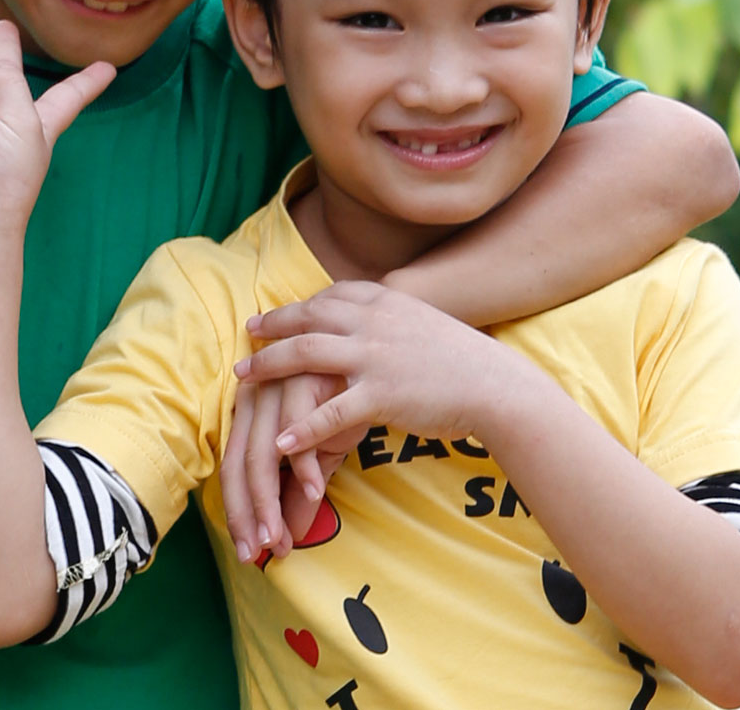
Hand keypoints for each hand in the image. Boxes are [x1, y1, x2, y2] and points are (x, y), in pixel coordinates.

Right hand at [0, 21, 113, 227]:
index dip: (87, 82)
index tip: (109, 68)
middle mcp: (6, 118)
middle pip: (9, 74)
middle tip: (2, 27)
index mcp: (40, 122)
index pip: (68, 96)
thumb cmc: (7, 172)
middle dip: (6, 52)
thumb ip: (7, 78)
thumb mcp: (23, 119)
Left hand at [221, 374, 357, 563]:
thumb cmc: (347, 403)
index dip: (238, 513)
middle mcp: (258, 392)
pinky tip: (314, 491)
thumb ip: (299, 492)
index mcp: (250, 408)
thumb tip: (286, 537)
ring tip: (281, 536)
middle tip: (261, 552)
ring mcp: (284, 382)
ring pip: (264, 451)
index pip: (231, 467)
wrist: (390, 361)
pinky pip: (302, 425)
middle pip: (241, 463)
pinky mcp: (317, 377)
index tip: (250, 551)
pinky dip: (305, 462)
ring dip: (270, 499)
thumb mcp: (320, 453)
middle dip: (248, 514)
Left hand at [235, 281, 537, 454]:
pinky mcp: (381, 395)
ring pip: (305, 354)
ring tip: (241, 378)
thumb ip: (391, 320)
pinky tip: (279, 442)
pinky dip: (300, 429)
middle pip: (307, 317)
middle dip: (273, 326)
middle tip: (248, 334)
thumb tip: (368, 320)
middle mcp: (373, 323)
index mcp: (385, 302)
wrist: (497, 386)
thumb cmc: (464, 361)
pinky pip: (329, 412)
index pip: (330, 296)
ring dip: (268, 366)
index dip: (299, 305)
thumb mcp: (423, 323)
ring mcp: (374, 357)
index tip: (277, 313)